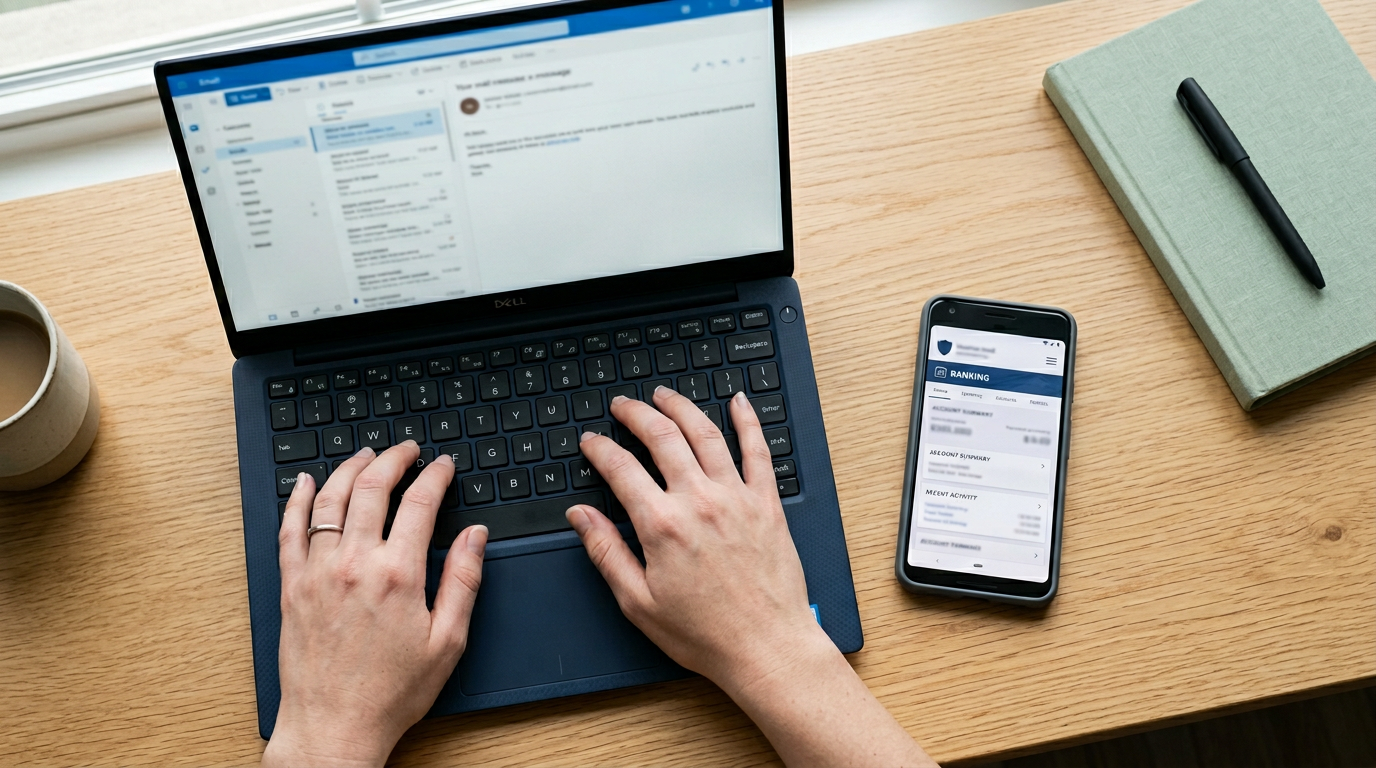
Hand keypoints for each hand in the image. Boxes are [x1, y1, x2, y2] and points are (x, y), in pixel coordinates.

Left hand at [262, 442, 487, 767]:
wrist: (334, 727)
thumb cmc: (391, 693)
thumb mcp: (447, 641)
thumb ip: (463, 580)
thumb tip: (475, 536)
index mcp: (398, 575)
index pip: (419, 502)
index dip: (435, 475)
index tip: (442, 465)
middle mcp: (354, 565)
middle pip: (372, 487)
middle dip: (393, 458)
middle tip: (407, 449)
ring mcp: (317, 573)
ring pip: (330, 500)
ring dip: (350, 469)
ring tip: (366, 455)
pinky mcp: (292, 587)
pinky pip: (289, 530)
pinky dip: (297, 500)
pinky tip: (307, 483)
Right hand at [568, 388, 933, 766]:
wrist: (766, 648)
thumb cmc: (704, 634)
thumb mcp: (638, 601)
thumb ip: (606, 551)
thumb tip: (580, 516)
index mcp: (662, 526)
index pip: (621, 469)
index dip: (601, 448)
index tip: (592, 441)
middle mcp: (699, 502)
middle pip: (662, 437)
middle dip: (637, 414)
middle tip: (623, 405)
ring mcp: (737, 498)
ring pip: (706, 434)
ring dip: (681, 407)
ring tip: (664, 396)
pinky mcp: (767, 504)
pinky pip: (757, 451)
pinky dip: (747, 422)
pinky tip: (738, 402)